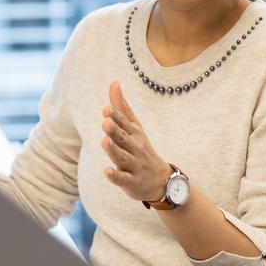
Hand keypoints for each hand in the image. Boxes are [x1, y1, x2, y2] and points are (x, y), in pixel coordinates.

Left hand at [101, 81, 172, 203]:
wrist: (160, 180)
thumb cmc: (141, 149)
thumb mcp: (134, 127)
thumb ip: (122, 107)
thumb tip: (114, 83)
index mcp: (134, 134)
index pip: (124, 123)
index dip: (116, 117)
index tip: (107, 109)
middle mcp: (135, 148)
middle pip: (123, 138)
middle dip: (115, 130)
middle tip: (105, 122)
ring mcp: (134, 165)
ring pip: (123, 157)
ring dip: (114, 150)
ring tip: (105, 142)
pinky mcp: (131, 182)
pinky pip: (123, 179)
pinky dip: (115, 176)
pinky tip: (107, 171)